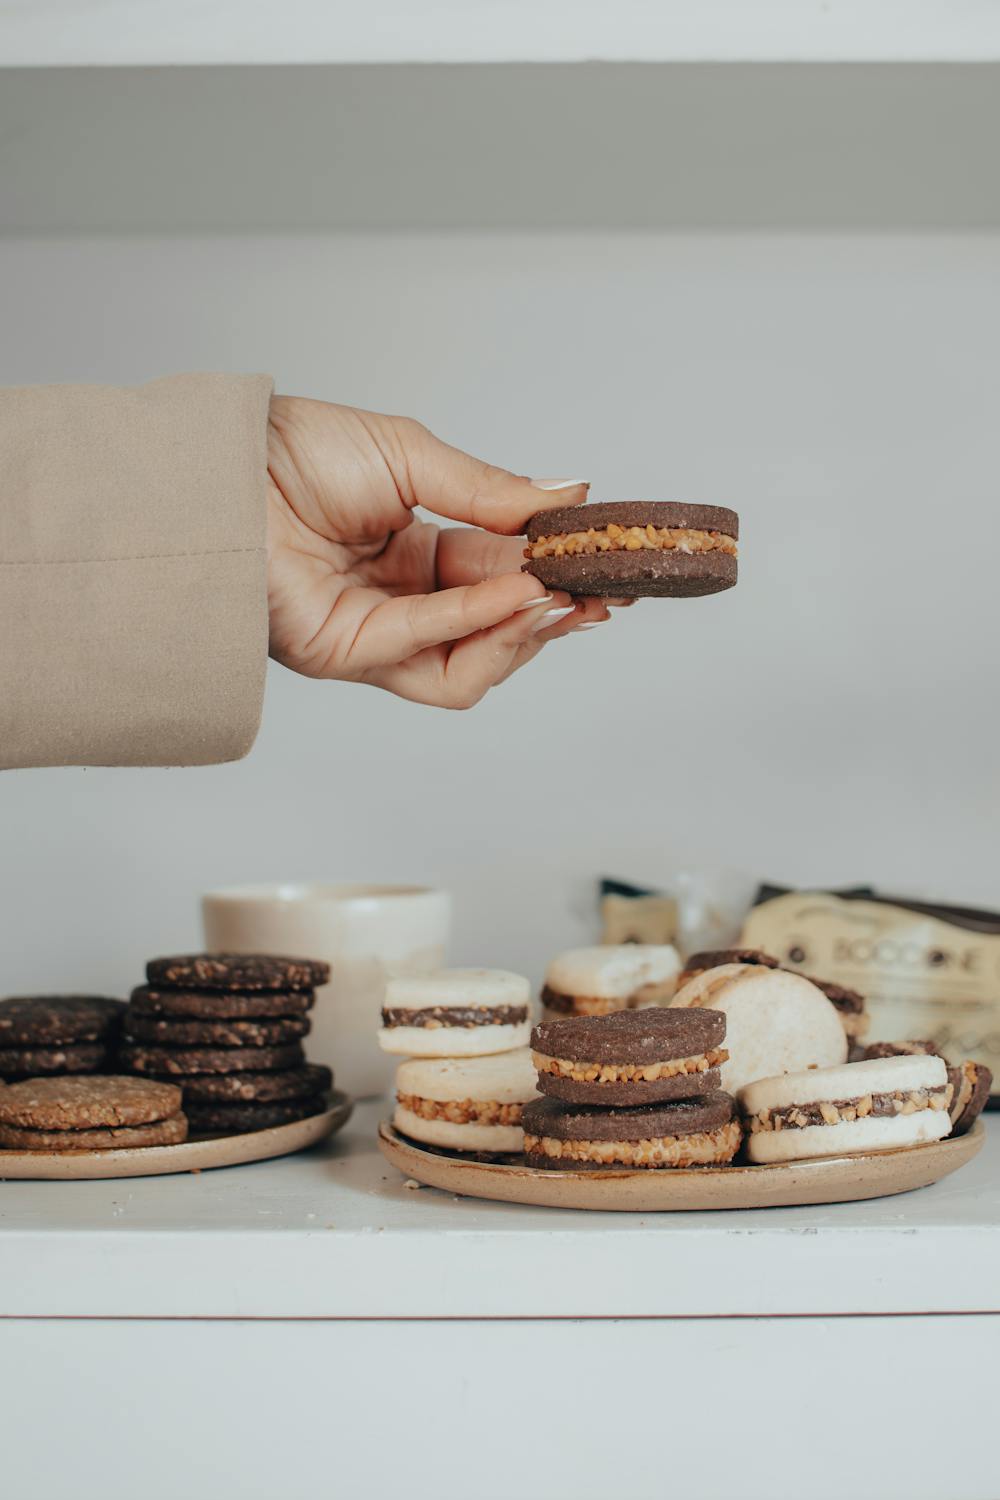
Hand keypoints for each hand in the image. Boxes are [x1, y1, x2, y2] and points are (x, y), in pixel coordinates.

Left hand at [265, 396, 611, 707]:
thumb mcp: (412, 457)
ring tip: (553, 595)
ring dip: (518, 633)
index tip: (601, 567)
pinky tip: (512, 593)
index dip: (551, 577)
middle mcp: (396, 602)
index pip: (497, 580)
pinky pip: (425, 651)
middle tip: (594, 592)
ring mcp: (370, 636)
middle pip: (491, 636)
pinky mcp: (342, 655)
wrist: (223, 464)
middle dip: (548, 617)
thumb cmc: (294, 452)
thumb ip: (490, 491)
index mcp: (412, 554)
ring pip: (466, 667)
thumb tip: (570, 496)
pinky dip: (475, 623)